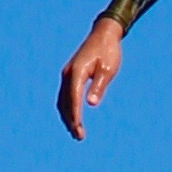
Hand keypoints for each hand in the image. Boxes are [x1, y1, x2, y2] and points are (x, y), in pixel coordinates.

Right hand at [57, 15, 125, 138]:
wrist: (103, 34)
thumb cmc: (108, 52)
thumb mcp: (108, 70)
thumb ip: (98, 87)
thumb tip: (90, 104)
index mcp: (77, 72)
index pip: (73, 99)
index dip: (75, 116)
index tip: (79, 130)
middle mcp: (68, 74)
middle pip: (64, 102)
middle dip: (70, 120)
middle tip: (79, 136)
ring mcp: (67, 74)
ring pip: (62, 100)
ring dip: (67, 116)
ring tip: (76, 131)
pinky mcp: (70, 74)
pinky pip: (65, 95)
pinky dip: (67, 108)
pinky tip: (73, 117)